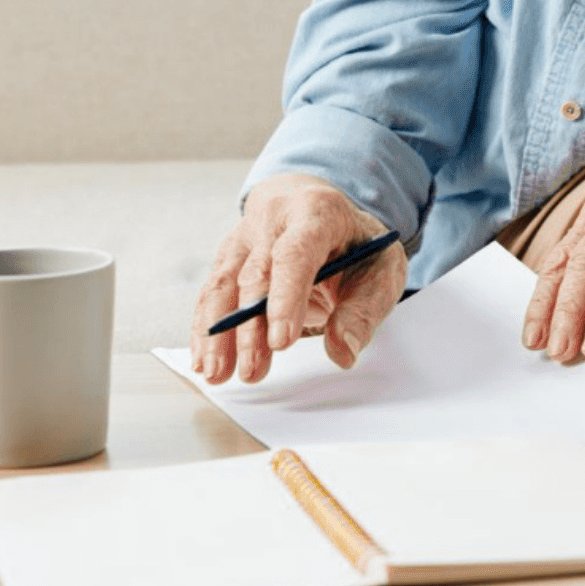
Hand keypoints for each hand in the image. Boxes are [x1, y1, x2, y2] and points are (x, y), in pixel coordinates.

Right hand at [191, 174, 406, 385]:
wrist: (325, 214)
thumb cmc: (356, 245)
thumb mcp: (380, 271)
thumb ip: (363, 311)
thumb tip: (343, 351)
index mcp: (317, 212)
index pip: (296, 252)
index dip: (286, 297)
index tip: (282, 342)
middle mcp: (274, 218)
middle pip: (255, 273)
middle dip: (251, 328)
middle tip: (253, 370)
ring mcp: (246, 235)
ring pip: (223, 284)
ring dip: (218, 333)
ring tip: (219, 373)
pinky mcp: (229, 256)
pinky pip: (212, 294)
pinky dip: (206, 329)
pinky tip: (204, 360)